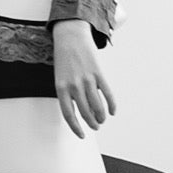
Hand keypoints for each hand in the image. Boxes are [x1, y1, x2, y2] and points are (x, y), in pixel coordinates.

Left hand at [52, 20, 115, 136]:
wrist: (70, 38)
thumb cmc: (63, 60)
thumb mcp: (59, 77)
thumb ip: (68, 94)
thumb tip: (81, 111)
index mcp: (60, 88)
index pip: (68, 114)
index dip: (76, 127)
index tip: (81, 135)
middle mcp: (73, 85)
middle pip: (85, 112)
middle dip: (91, 123)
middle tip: (95, 127)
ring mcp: (87, 79)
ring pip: (97, 106)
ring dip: (101, 116)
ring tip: (102, 120)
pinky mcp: (98, 74)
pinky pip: (107, 94)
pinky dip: (111, 105)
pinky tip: (112, 112)